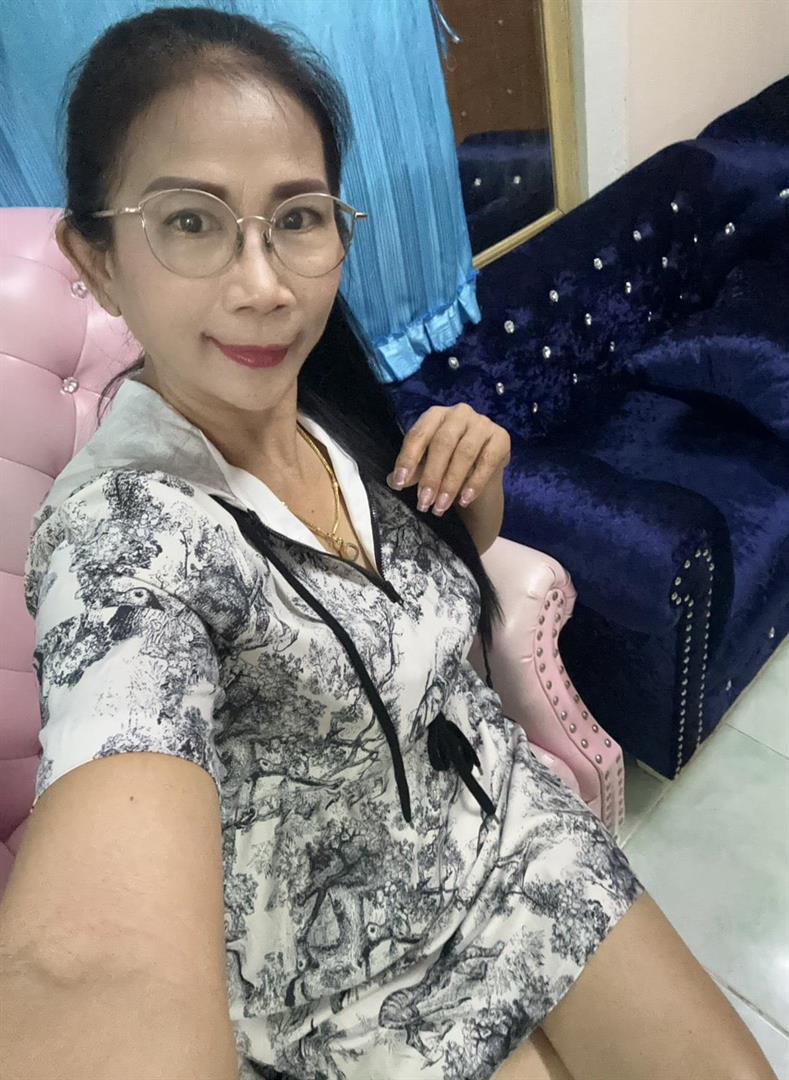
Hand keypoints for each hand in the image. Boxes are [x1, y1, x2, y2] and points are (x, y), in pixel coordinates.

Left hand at [386, 404, 510, 514]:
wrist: (480, 470)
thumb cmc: (447, 463)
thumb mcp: (426, 466)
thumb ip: (412, 471)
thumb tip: (392, 481)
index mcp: (435, 415)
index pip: (418, 435)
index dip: (407, 459)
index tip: (399, 484)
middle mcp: (459, 413)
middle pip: (442, 443)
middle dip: (431, 476)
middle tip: (424, 503)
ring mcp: (482, 423)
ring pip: (465, 453)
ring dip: (451, 483)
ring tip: (441, 506)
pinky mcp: (501, 437)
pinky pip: (487, 461)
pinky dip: (475, 482)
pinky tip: (464, 500)